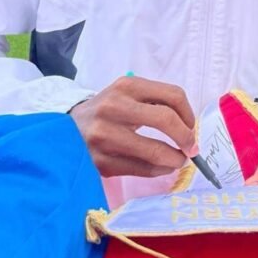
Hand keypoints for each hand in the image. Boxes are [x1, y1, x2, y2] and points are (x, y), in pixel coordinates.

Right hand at [70, 76, 195, 177]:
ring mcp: (105, 135)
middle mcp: (114, 107)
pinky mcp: (100, 161)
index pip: (173, 95)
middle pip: (166, 119)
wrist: (65, 131)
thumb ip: (155, 104)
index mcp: (126, 86)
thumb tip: (189, 130)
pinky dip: (159, 170)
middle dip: (186, 137)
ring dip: (175, 159)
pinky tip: (162, 168)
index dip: (189, 114)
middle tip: (191, 148)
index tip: (191, 127)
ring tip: (178, 160)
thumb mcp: (126, 96)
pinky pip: (141, 169)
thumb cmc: (106, 113)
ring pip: (155, 151)